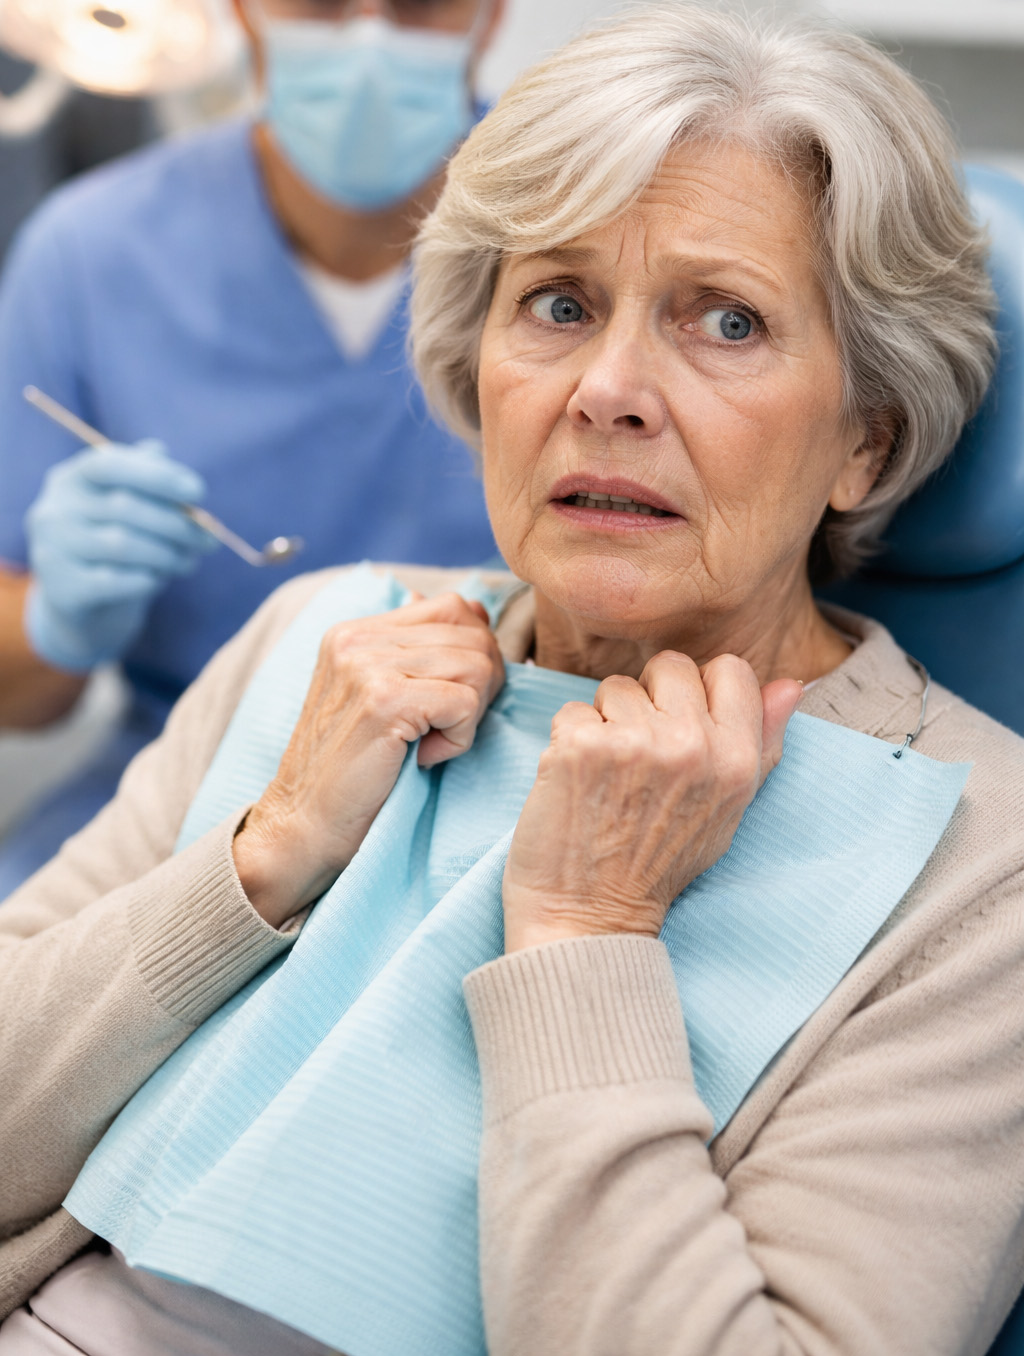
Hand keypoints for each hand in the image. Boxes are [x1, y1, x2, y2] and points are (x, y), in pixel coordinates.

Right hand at [25, 439, 214, 671]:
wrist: (85, 604)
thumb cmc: (115, 543)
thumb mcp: (130, 507)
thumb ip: (144, 478)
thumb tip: (160, 451)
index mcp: (69, 479)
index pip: (109, 464)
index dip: (156, 476)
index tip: (198, 492)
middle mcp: (52, 510)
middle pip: (123, 506)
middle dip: (177, 524)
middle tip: (210, 541)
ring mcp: (51, 550)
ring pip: (122, 545)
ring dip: (168, 554)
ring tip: (189, 562)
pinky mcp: (62, 589)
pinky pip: (114, 581)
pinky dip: (146, 579)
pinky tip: (159, 579)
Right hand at [233, 592, 504, 926]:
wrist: (304, 825)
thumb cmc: (353, 771)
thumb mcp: (381, 695)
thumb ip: (420, 651)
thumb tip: (477, 610)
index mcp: (356, 630)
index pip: (454, 607)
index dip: (475, 654)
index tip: (453, 700)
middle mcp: (357, 638)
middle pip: (473, 634)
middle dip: (482, 686)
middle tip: (447, 728)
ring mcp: (367, 666)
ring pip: (477, 665)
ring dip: (470, 715)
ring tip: (430, 743)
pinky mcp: (383, 702)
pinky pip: (465, 702)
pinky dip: (460, 739)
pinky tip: (425, 758)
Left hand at [502, 651, 802, 951]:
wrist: (591, 918)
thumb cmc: (658, 864)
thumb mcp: (728, 810)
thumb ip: (762, 744)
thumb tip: (792, 685)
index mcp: (737, 760)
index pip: (731, 670)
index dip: (699, 691)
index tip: (680, 726)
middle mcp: (692, 746)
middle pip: (670, 666)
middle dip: (649, 699)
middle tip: (638, 755)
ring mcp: (634, 744)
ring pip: (615, 686)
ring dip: (605, 721)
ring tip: (607, 776)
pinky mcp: (580, 747)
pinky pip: (572, 710)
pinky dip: (567, 740)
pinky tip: (577, 782)